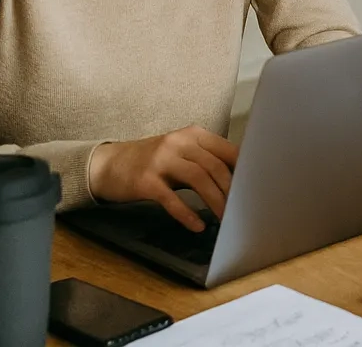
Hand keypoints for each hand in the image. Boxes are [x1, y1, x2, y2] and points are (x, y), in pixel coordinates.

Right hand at [88, 126, 238, 230]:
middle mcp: (178, 143)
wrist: (107, 165)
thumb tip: (237, 179)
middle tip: (240, 209)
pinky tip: (197, 225)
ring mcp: (161, 160)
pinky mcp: (145, 181)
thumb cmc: (151, 161)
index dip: (243, 170)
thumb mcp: (180, 153)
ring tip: (224, 219)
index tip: (255, 187)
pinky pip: (171, 199)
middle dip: (231, 190)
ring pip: (198, 179)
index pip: (226, 150)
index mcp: (192, 134)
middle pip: (215, 166)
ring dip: (215, 201)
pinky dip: (187, 214)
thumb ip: (205, 160)